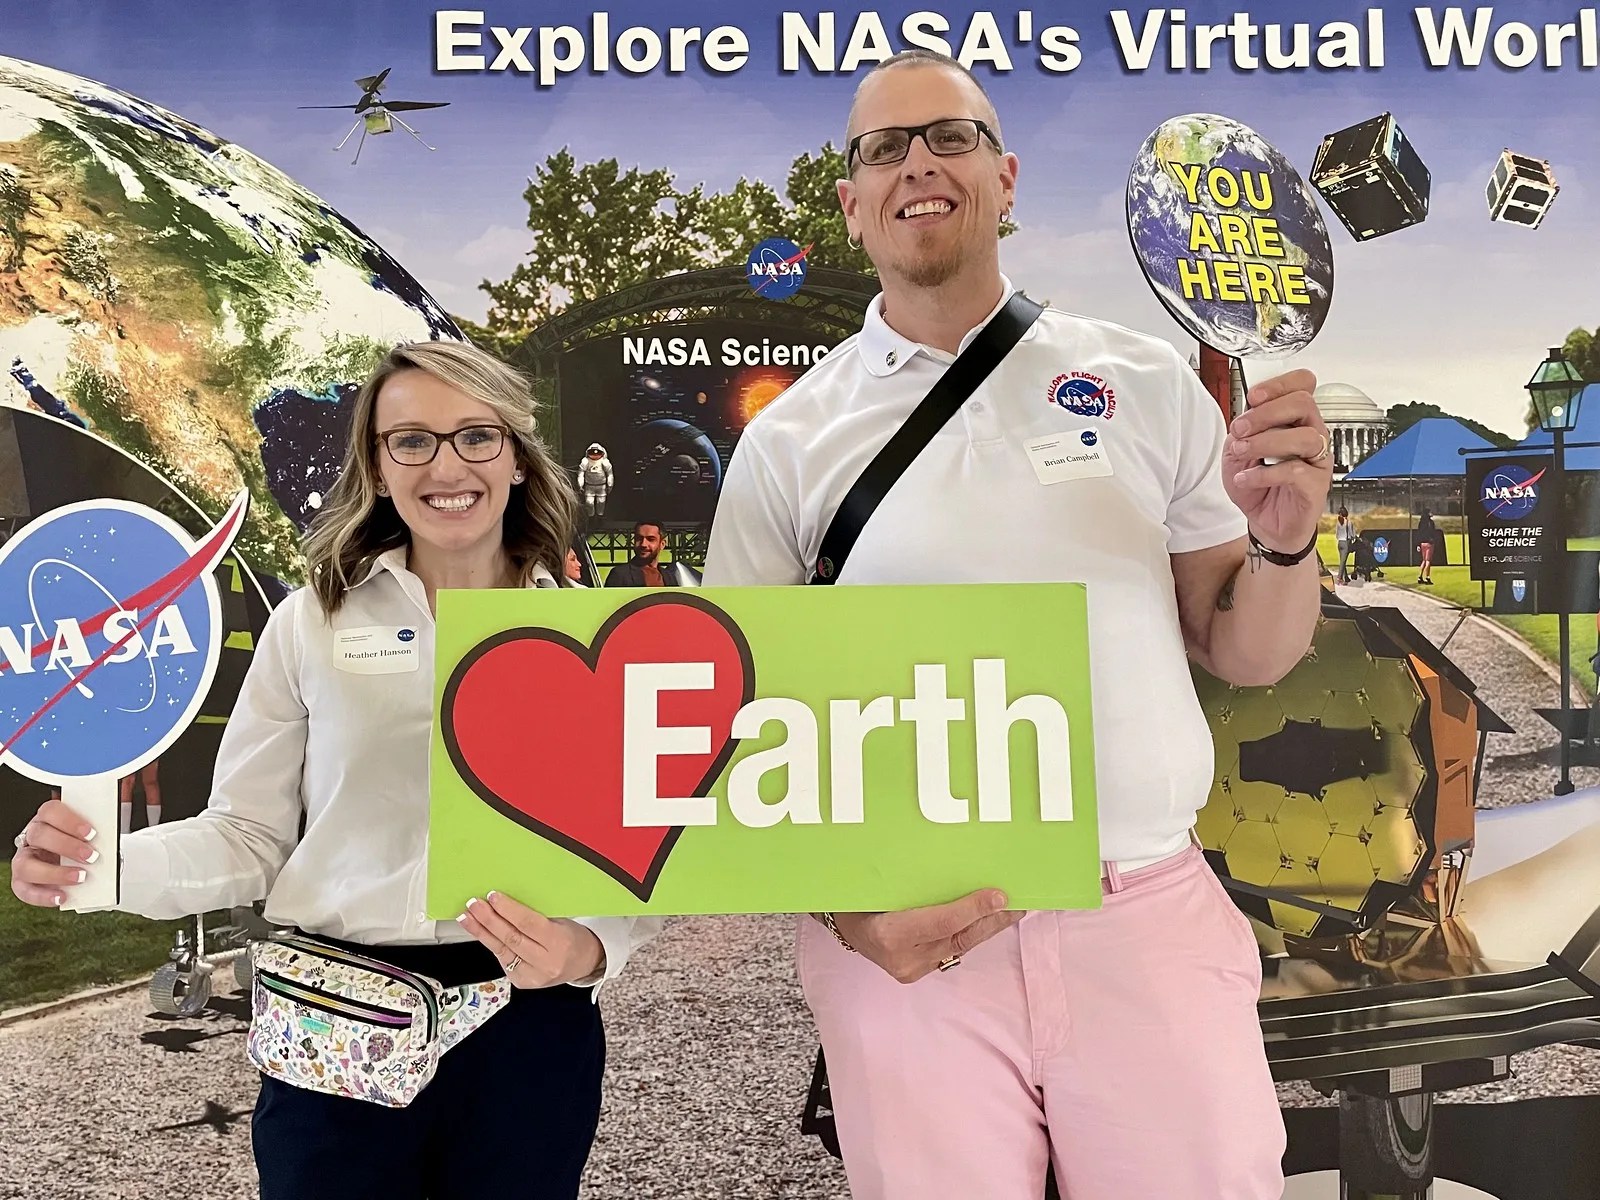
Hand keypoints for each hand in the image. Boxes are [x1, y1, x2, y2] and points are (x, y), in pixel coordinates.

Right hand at [9, 796, 99, 907]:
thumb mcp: (87, 831)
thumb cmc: (80, 841)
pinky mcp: (22, 882)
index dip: (69, 821)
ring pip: (26, 865)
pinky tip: (62, 897)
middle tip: (91, 856)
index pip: (51, 811)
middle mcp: (32, 837)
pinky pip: (25, 890)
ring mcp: (24, 859)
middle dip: (67, 846)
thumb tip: (117, 826)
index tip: (91, 832)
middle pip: (39, 835)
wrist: (71, 858)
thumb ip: (97, 828)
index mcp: (47, 818)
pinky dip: (43, 896)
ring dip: (54, 873)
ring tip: (80, 878)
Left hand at [457, 891, 604, 987]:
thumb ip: (536, 916)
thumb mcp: (562, 921)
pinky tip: (480, 933)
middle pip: (511, 938)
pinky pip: (502, 959)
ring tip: (467, 918)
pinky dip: (490, 944)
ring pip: (501, 951)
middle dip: (489, 920)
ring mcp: (532, 976)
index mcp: (559, 943)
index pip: (528, 924)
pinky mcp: (521, 982)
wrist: (584, 962)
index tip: (493, 897)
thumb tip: (506, 903)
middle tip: (474, 905)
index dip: (508, 910)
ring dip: (481, 932)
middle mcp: (546, 963)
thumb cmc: (574, 938)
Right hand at [831, 889, 1021, 984]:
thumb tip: (954, 862)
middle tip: (1020, 902)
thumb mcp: (876, 884)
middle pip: (959, 937)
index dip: (973, 908)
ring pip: (962, 946)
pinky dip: (974, 933)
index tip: (999, 895)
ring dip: (990, 927)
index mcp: (888, 934)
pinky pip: (953, 949)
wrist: (844, 927)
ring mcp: (913, 969)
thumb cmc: (857, 898)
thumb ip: (911, 881)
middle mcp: (903, 958)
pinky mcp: (919, 972)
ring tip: (1014, 910)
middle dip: (992, 920)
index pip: (942, 922)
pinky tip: (991, 920)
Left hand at [1221, 368, 1331, 552]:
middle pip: (1304, 403)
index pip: (1302, 385)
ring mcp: (1317, 459)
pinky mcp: (1316, 485)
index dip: (1279, 384)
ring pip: (1305, 436)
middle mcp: (1311, 433)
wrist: (1263, 520)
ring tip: (1241, 453)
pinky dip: (1264, 474)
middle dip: (1266, 413)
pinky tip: (1247, 478)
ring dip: (1265, 441)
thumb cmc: (1257, 483)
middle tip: (1240, 429)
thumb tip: (1247, 415)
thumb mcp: (1237, 451)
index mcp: (1294, 419)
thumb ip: (1243, 430)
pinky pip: (1296, 471)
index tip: (1253, 397)